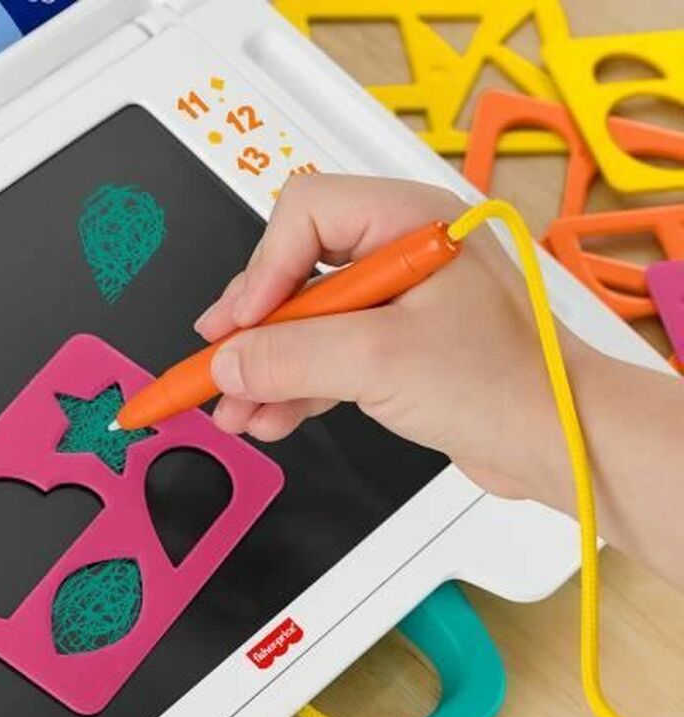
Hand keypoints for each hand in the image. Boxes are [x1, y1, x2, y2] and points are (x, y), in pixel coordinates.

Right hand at [196, 173, 592, 504]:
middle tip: (215, 369)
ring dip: (265, 370)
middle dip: (253, 331)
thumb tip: (225, 363)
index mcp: (408, 222)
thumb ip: (290, 356)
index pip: (304, 215)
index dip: (261, 270)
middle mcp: (400, 254)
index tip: (236, 327)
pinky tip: (266, 420)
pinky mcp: (398, 354)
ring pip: (306, 326)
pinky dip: (293, 391)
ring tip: (232, 413)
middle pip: (295, 274)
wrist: (560, 442)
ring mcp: (398, 306)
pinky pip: (327, 362)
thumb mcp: (378, 361)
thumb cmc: (506, 383)